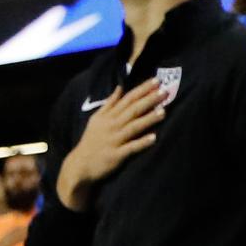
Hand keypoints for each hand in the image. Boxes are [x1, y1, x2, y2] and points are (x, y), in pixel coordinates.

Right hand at [54, 77, 166, 209]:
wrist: (79, 165)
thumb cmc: (91, 141)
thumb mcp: (97, 119)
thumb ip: (109, 104)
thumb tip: (120, 87)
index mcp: (107, 116)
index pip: (127, 99)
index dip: (142, 90)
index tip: (157, 81)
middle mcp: (111, 125)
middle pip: (132, 110)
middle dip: (149, 100)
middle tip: (165, 91)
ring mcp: (114, 140)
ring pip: (133, 127)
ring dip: (148, 119)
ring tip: (164, 112)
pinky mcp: (116, 155)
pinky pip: (131, 148)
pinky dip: (141, 142)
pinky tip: (154, 138)